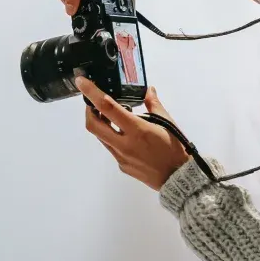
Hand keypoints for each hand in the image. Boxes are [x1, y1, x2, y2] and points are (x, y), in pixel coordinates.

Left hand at [77, 76, 188, 190]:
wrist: (178, 178)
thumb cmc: (174, 149)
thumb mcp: (167, 122)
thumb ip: (154, 104)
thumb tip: (148, 90)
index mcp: (137, 130)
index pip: (107, 107)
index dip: (92, 93)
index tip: (81, 82)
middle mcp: (124, 144)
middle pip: (93, 125)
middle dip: (88, 110)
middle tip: (93, 102)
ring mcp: (121, 157)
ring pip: (101, 137)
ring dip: (100, 124)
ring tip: (110, 117)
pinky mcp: (122, 166)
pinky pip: (111, 148)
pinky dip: (112, 137)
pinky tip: (124, 135)